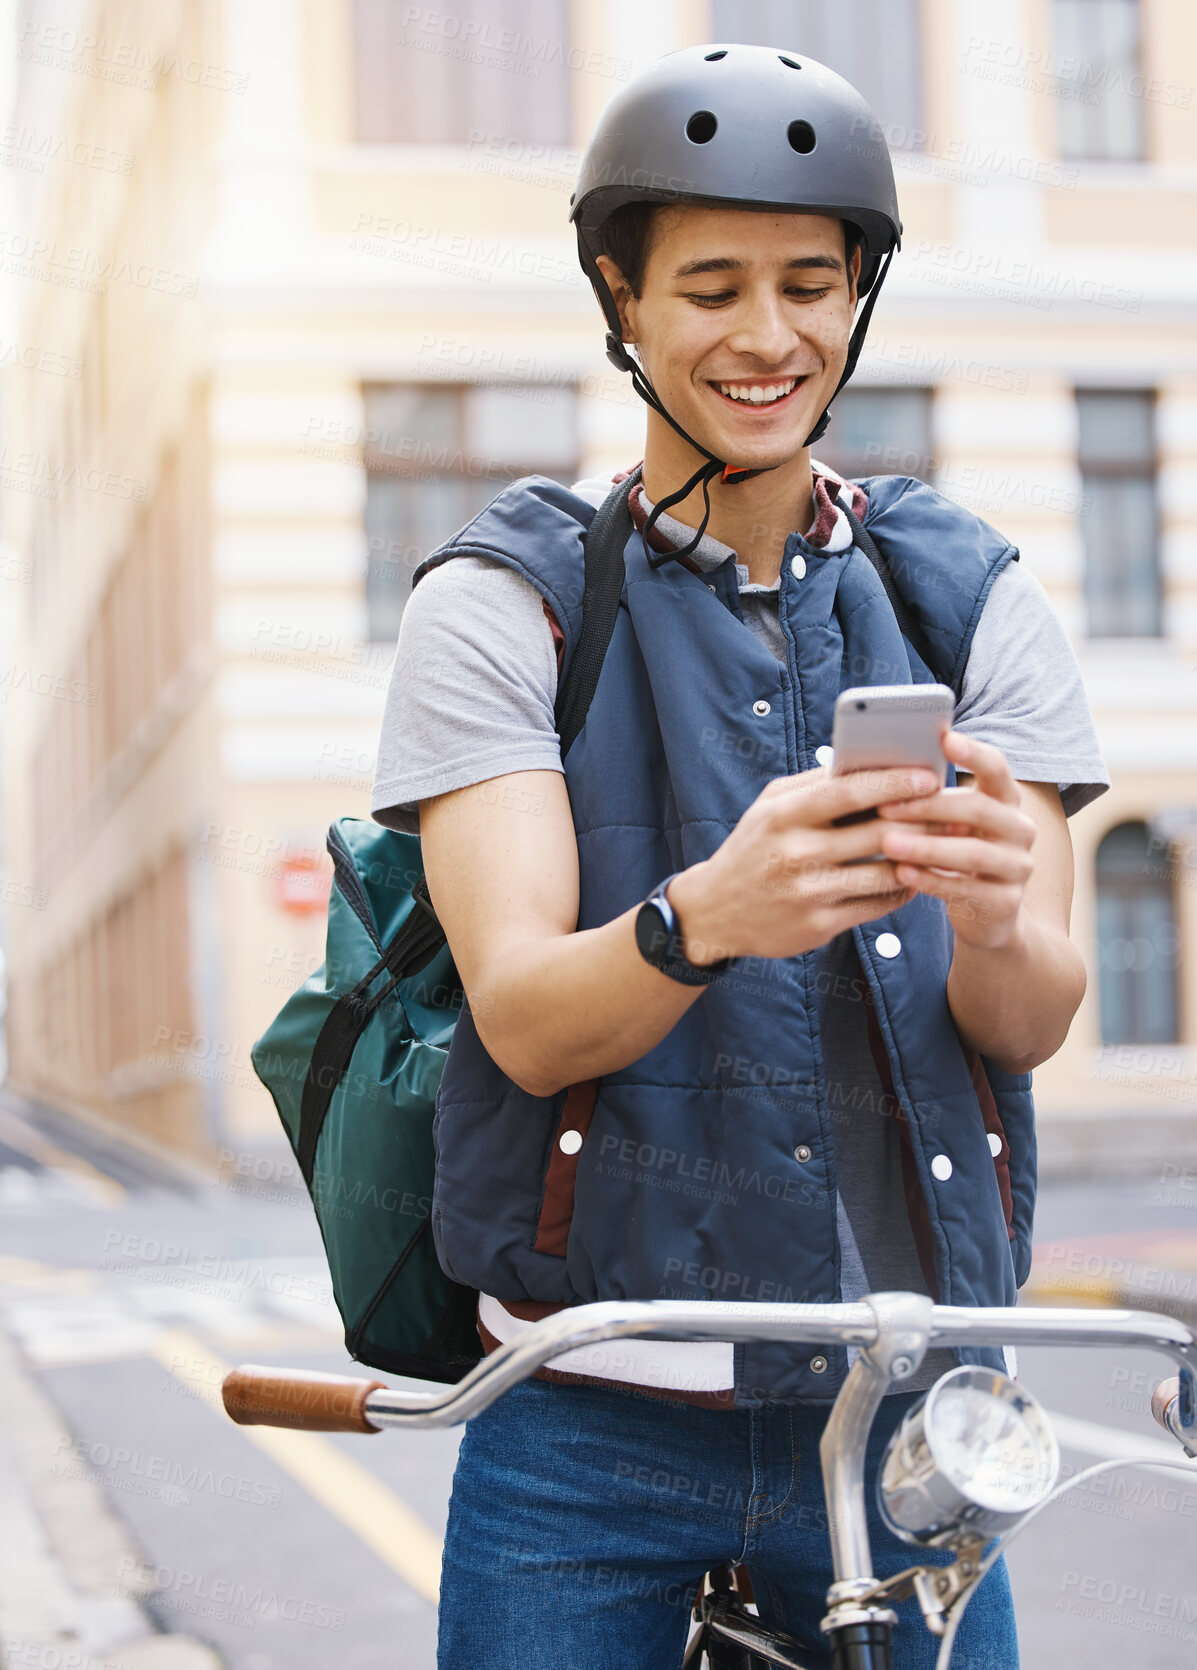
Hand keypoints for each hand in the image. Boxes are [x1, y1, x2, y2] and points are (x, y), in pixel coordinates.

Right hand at [667, 762, 939, 963]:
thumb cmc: (753, 848)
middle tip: (952, 812)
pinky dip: (902, 889)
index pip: (848, 792)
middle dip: (921, 820)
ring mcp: (809, 892)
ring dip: (921, 858)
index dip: (893, 783)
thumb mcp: (769, 807)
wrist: (715, 911)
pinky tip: (914, 877)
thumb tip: (868, 762)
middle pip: (877, 833)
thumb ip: (813, 785)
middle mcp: (797, 853)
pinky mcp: (820, 924)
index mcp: (784, 816)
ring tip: (943, 845)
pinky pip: (877, 904)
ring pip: (885, 872)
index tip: (928, 776)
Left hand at [874, 732, 1035, 949]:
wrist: (988, 917)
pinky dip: (930, 880)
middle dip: (929, 806)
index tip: (944, 738)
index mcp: (1006, 801)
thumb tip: (883, 770)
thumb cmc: (955, 858)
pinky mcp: (1006, 902)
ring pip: (972, 853)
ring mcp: (1018, 867)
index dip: (973, 752)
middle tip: (885, 807)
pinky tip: (901, 873)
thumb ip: (932, 800)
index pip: (997, 768)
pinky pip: (966, 889)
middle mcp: (1020, 830)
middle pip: (978, 809)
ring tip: (887, 843)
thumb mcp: (950, 826)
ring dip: (926, 846)